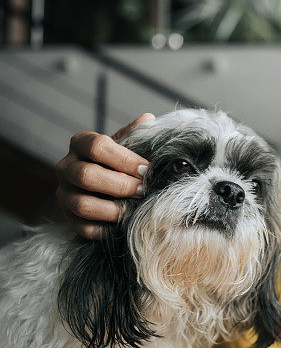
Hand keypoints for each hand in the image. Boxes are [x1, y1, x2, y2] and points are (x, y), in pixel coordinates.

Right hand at [56, 113, 154, 238]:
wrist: (105, 184)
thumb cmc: (119, 160)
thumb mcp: (126, 143)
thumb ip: (136, 134)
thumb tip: (148, 119)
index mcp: (81, 143)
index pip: (97, 146)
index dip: (125, 159)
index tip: (146, 169)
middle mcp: (66, 167)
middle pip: (86, 176)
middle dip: (120, 185)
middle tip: (143, 190)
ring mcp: (64, 193)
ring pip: (82, 205)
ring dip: (114, 209)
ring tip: (134, 209)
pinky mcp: (68, 217)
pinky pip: (84, 227)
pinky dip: (106, 228)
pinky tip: (124, 224)